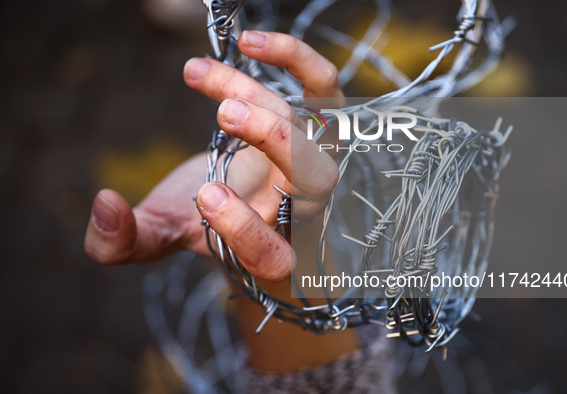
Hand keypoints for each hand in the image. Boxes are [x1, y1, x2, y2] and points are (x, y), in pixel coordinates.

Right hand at [84, 31, 341, 281]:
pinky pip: (324, 89)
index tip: (204, 195)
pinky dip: (296, 60)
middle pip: (314, 181)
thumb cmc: (203, 220)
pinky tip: (250, 44)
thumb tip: (104, 205)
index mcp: (266, 252)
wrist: (243, 201)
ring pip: (309, 128)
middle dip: (277, 142)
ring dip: (261, 95)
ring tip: (199, 74)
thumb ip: (125, 239)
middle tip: (225, 114)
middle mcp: (302, 211)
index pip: (271, 254)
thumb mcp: (161, 233)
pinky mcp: (317, 127)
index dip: (243, 226)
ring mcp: (316, 165)